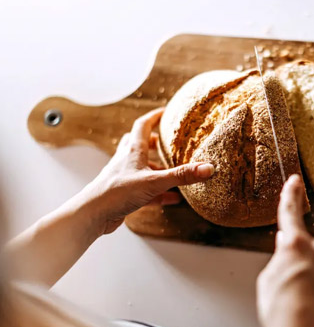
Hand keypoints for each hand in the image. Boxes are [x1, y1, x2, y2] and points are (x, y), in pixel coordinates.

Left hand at [79, 108, 214, 234]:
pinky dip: (159, 192)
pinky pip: (145, 190)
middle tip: (169, 143)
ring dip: (157, 168)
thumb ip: (182, 175)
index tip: (166, 112)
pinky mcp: (125, 195)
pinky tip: (173, 199)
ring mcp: (125, 177)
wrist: (92, 214)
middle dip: (155, 142)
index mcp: (132, 151)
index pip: (143, 125)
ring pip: (142, 167)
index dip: (155, 117)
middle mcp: (127, 161)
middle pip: (140, 144)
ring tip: (175, 172)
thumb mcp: (155, 182)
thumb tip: (208, 168)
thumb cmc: (117, 193)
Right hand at [257, 175, 313, 326]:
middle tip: (291, 284)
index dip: (290, 196)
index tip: (294, 182)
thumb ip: (279, 260)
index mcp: (296, 245)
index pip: (290, 213)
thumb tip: (285, 249)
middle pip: (310, 248)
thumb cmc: (285, 315)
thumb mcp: (267, 282)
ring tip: (302, 304)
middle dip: (302, 261)